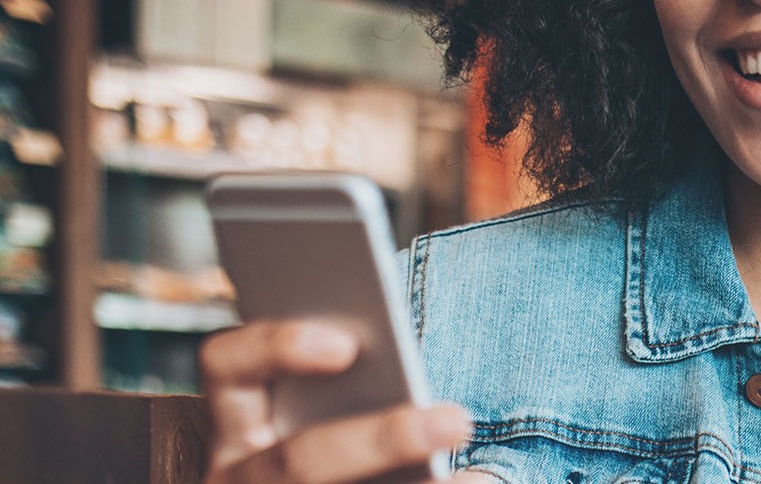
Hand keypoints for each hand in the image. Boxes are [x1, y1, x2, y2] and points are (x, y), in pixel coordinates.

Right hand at [200, 319, 490, 482]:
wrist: (328, 475)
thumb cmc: (337, 432)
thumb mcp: (327, 406)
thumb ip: (356, 383)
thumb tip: (418, 378)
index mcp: (236, 418)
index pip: (227, 365)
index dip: (276, 346)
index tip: (346, 345)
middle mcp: (237, 476)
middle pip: (299, 461)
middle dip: (383, 440)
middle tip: (457, 420)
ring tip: (479, 478)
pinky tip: (474, 483)